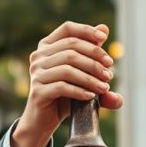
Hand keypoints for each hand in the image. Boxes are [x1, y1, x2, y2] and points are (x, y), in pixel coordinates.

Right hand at [11, 21, 121, 146]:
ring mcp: (36, 74)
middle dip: (94, 59)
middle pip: (71, 48)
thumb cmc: (65, 93)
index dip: (86, 31)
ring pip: (67, 68)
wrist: (45, 119)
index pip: (67, 29)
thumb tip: (104, 27)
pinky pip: (62, 87)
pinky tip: (91, 97)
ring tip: (104, 87)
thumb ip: (93, 53)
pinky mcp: (37, 91)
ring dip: (90, 78)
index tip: (104, 39)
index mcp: (47, 46)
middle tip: (109, 73)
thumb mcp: (83, 73)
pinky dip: (80, 91)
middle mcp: (38, 57)